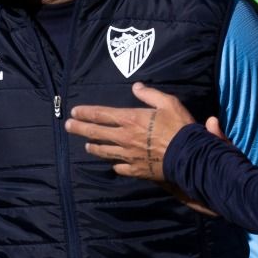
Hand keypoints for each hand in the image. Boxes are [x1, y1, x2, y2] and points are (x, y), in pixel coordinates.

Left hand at [65, 81, 199, 180]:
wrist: (189, 156)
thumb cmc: (179, 127)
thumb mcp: (168, 102)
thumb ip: (150, 94)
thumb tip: (136, 87)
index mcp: (130, 119)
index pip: (101, 115)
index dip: (85, 113)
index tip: (73, 112)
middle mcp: (124, 138)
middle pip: (95, 133)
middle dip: (79, 129)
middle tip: (68, 126)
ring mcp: (128, 156)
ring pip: (104, 151)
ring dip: (94, 147)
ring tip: (87, 146)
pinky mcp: (136, 170)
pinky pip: (120, 167)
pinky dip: (115, 165)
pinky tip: (113, 164)